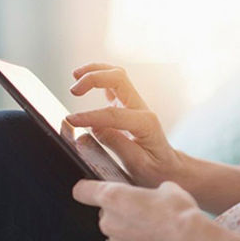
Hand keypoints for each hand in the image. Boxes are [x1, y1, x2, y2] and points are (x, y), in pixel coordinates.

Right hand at [66, 63, 182, 187]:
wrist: (168, 168)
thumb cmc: (155, 169)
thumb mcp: (138, 165)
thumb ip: (117, 145)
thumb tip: (94, 128)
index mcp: (146, 124)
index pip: (114, 114)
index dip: (90, 116)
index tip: (71, 121)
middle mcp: (142, 109)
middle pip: (119, 79)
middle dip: (94, 78)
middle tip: (73, 90)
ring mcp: (135, 105)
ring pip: (117, 75)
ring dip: (96, 71)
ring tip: (75, 76)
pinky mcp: (128, 106)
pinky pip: (114, 83)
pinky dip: (99, 76)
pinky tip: (84, 81)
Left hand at [72, 179, 200, 240]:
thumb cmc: (179, 214)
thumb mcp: (169, 188)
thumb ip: (153, 191)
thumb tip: (158, 195)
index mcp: (113, 198)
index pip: (83, 191)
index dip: (87, 189)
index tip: (90, 190)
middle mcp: (109, 222)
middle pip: (106, 214)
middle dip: (121, 212)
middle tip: (145, 209)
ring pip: (118, 234)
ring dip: (131, 231)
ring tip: (156, 228)